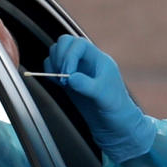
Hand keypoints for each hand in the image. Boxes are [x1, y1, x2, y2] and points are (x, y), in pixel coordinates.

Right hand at [45, 35, 153, 160]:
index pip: (79, 44)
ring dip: (53, 64)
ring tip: (62, 82)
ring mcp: (77, 69)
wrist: (115, 123)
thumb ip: (87, 85)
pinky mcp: (69, 80)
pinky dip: (50, 72)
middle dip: (59, 57)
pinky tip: (58, 85)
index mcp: (99, 59)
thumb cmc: (116, 109)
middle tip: (62, 77)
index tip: (68, 74)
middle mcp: (87, 61)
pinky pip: (53, 67)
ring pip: (57, 53)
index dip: (70, 56)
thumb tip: (70, 77)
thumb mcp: (104, 97)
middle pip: (65, 43)